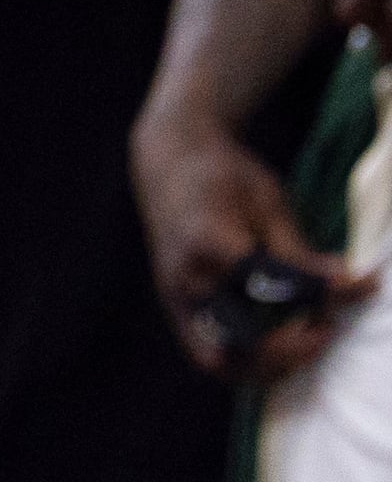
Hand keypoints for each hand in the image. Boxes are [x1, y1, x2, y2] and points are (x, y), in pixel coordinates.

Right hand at [134, 111, 368, 378]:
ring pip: (216, 360)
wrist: (169, 160)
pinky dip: (247, 356)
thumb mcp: (268, 204)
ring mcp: (175, 295)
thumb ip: (301, 253)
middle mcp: (186, 279)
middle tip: (323, 332)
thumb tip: (354, 284)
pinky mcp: (177, 303)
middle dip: (282, 355)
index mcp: (209, 245)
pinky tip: (280, 337)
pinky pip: (210, 348)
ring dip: (264, 365)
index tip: (340, 301)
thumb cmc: (223, 176)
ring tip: (304, 340)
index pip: (266, 292)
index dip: (310, 303)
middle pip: (230, 350)